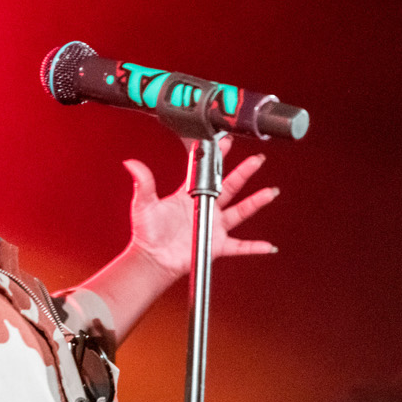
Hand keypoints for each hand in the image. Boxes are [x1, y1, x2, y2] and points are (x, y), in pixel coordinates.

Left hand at [121, 136, 278, 285]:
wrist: (151, 259)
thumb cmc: (147, 234)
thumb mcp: (144, 203)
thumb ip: (143, 182)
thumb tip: (131, 163)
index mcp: (189, 196)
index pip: (207, 172)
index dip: (217, 157)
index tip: (226, 142)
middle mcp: (205, 208)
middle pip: (230, 186)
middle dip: (244, 172)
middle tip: (257, 160)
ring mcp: (213, 226)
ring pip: (240, 211)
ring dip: (256, 202)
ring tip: (270, 192)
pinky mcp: (217, 244)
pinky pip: (240, 246)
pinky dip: (254, 247)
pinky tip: (268, 245)